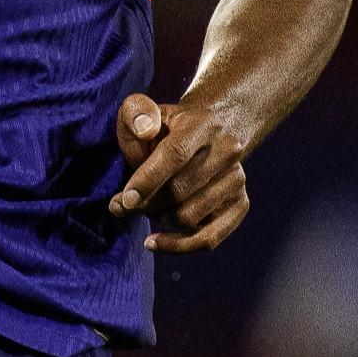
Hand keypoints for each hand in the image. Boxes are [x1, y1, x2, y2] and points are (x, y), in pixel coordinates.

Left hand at [107, 92, 252, 253]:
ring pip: (188, 217)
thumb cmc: (166, 126)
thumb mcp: (144, 110)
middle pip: (179, 191)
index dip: (148, 180)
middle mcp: (227, 151)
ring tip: (145, 206)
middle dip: (143, 204)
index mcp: (201, 124)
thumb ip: (136, 112)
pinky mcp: (240, 203)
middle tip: (117, 206)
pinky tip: (153, 241)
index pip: (175, 154)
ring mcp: (237, 179)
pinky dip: (178, 246)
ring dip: (158, 218)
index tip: (123, 200)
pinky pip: (209, 238)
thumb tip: (144, 130)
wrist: (212, 130)